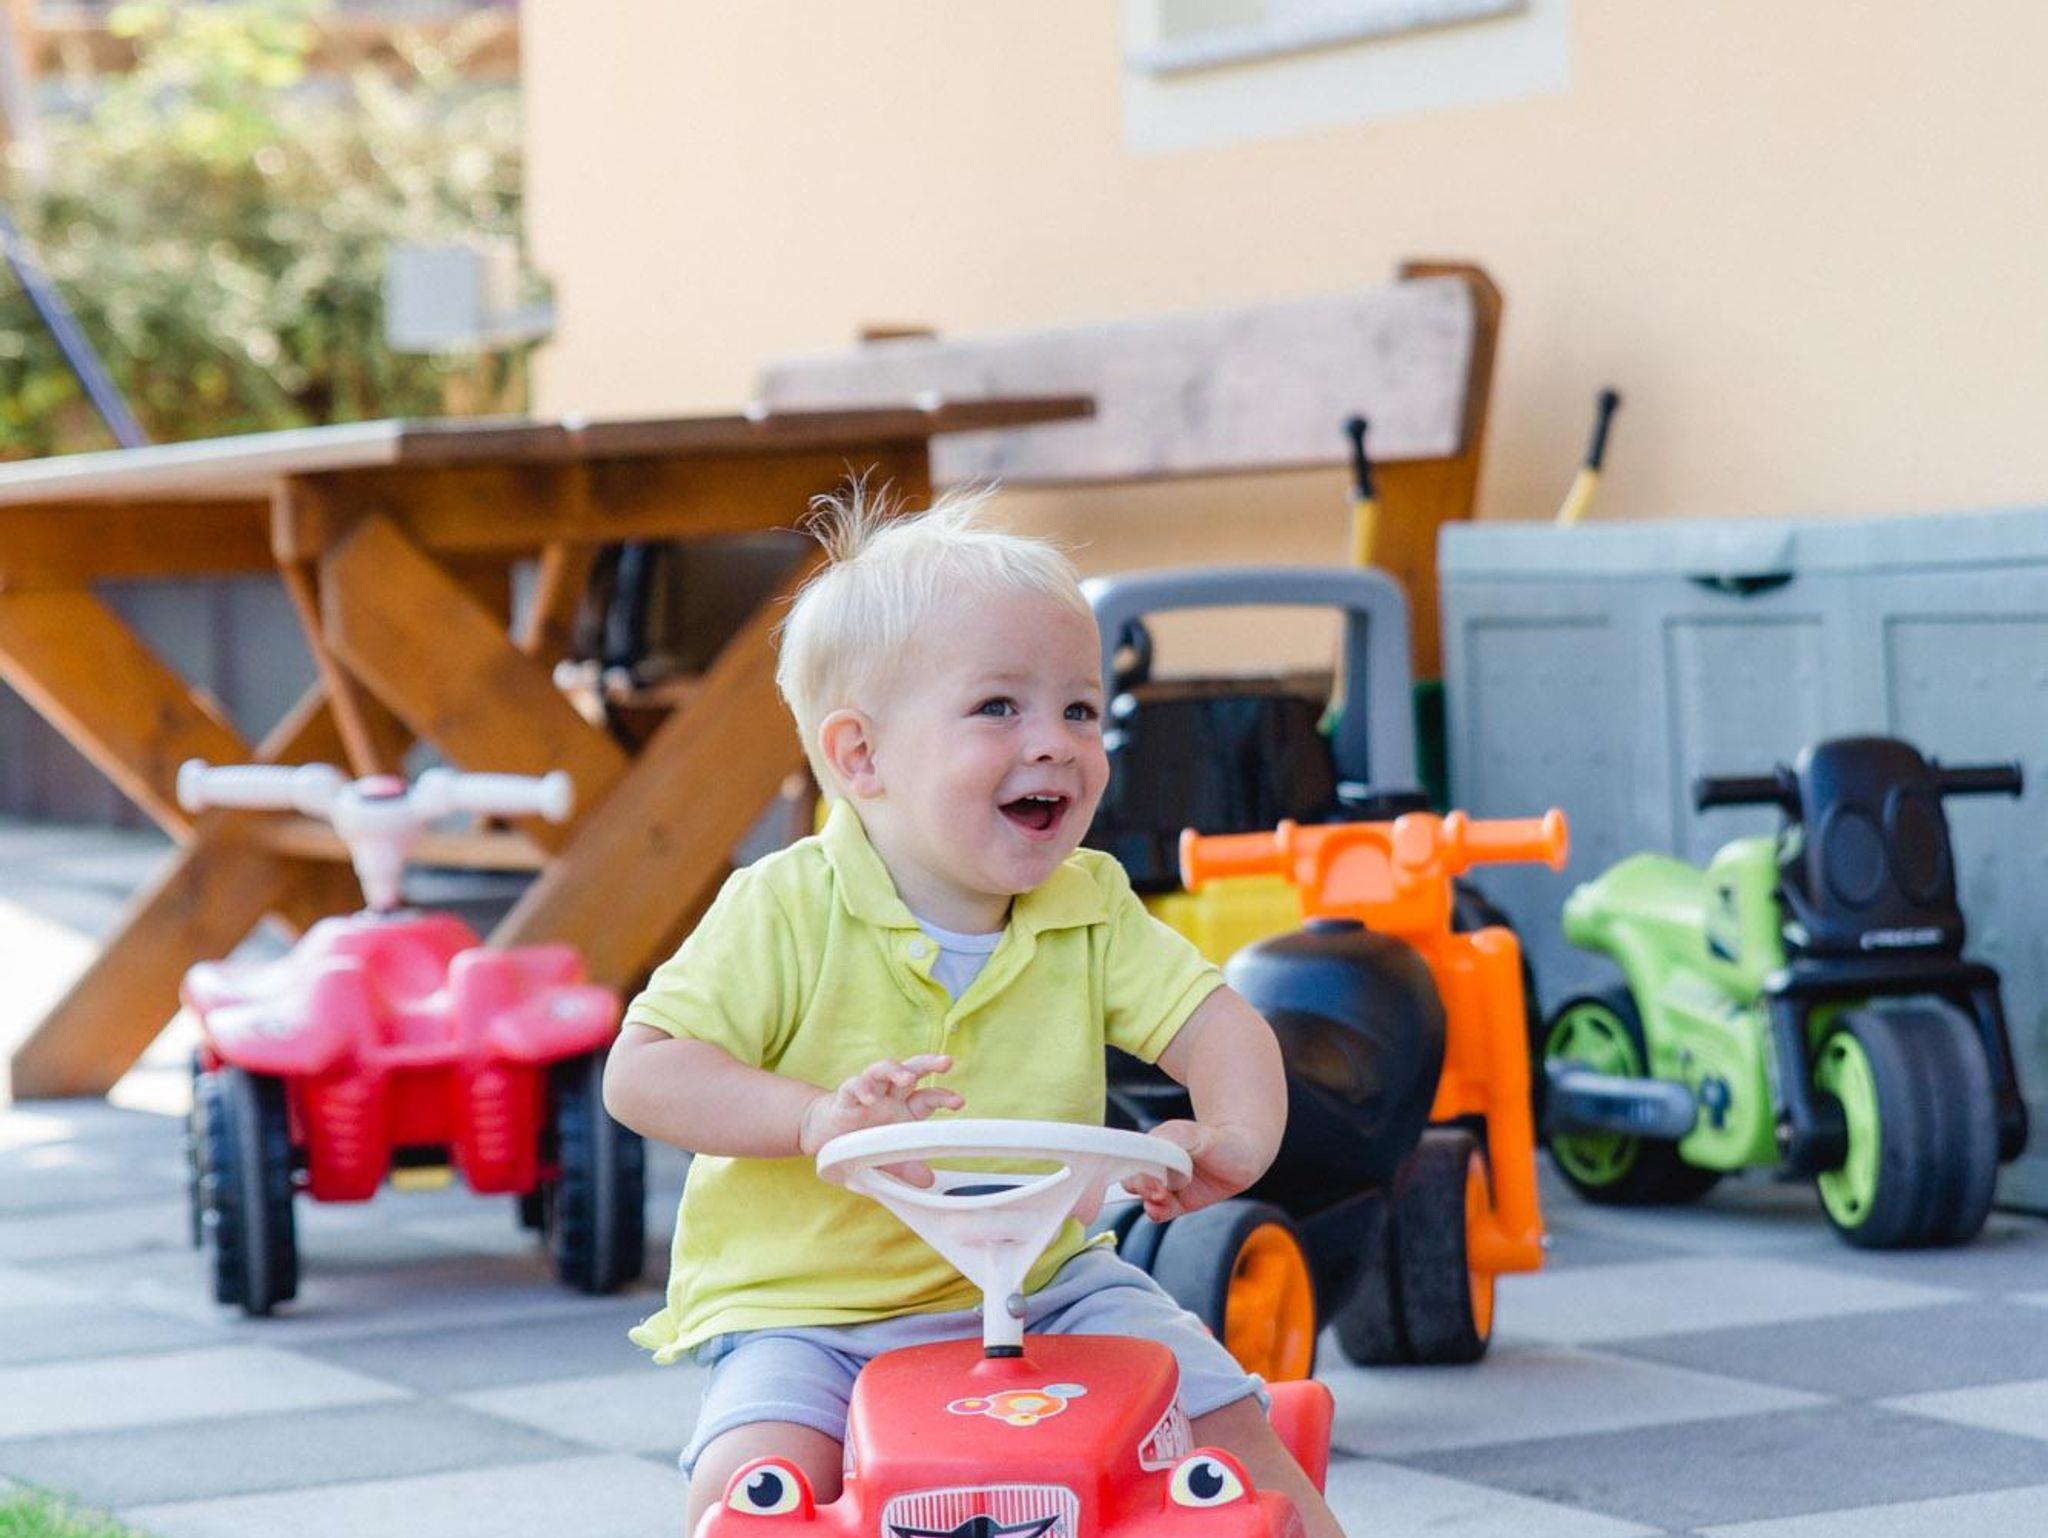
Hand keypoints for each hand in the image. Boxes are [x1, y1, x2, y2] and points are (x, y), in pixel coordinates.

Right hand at [798, 1054, 963, 1185]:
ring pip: (883, 1069)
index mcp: (904, 1110)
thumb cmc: (860, 1144)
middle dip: (929, 1063)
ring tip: (906, 1078)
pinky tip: (867, 1098)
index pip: (928, 1097)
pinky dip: (861, 1089)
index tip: (959, 1102)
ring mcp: (868, 1094)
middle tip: (946, 1063)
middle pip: (912, 1069)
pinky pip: (853, 1086)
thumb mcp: (885, 1161)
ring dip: (895, 1070)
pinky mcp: (844, 1098)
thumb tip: (927, 1181)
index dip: (943, 1097)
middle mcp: (889, 1097)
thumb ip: (904, 1169)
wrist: (824, 1138)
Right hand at [1125, 1120, 1264, 1221]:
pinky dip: (1156, 1212)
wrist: (1246, 1153)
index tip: (1143, 1172)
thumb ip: (1169, 1137)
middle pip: (1134, 1180)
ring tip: (1159, 1198)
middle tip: (1153, 1188)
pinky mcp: (1179, 1204)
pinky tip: (1158, 1209)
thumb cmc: (1216, 1138)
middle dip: (1139, 1186)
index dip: (1132, 1167)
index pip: (1130, 1159)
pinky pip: (1161, 1212)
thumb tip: (1148, 1150)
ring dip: (1148, 1200)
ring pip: (1146, 1198)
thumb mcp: (1192, 1133)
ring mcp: (1167, 1186)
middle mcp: (1157, 1167)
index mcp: (1154, 1147)